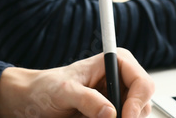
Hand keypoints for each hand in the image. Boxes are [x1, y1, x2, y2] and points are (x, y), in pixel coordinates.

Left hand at [0, 48, 153, 117]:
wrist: (32, 101)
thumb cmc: (46, 87)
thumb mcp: (64, 91)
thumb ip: (87, 99)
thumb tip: (110, 112)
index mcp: (113, 63)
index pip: (142, 82)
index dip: (138, 102)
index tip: (125, 116)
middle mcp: (119, 81)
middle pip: (143, 104)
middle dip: (130, 116)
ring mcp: (116, 100)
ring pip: (135, 117)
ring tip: (91, 117)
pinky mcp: (109, 116)